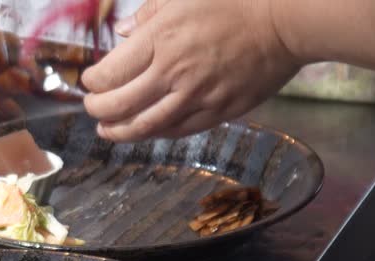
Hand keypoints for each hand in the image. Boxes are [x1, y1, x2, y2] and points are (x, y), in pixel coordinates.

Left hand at [82, 0, 301, 141]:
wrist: (284, 23)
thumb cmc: (235, 2)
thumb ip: (148, 15)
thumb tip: (123, 33)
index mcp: (161, 40)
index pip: (109, 74)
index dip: (93, 82)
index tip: (90, 80)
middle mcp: (173, 73)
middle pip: (119, 105)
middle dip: (98, 110)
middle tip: (92, 108)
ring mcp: (196, 97)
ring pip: (145, 126)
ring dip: (120, 131)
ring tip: (108, 130)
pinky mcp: (218, 112)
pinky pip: (177, 131)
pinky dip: (155, 133)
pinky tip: (146, 130)